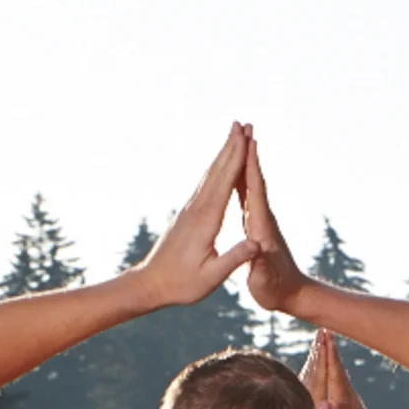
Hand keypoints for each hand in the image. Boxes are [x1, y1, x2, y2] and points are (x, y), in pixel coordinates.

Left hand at [139, 124, 261, 307]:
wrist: (150, 284)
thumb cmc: (181, 284)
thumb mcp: (211, 276)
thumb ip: (234, 258)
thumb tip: (257, 243)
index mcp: (205, 221)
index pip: (224, 184)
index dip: (236, 159)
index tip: (244, 138)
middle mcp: (196, 209)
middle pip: (216, 172)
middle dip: (230, 147)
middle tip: (241, 124)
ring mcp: (190, 210)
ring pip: (209, 175)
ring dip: (223, 154)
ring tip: (233, 136)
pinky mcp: (187, 215)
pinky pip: (205, 186)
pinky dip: (215, 170)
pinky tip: (219, 166)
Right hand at [238, 131, 310, 313]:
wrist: (293, 295)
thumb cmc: (276, 290)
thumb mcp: (264, 280)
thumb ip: (259, 264)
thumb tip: (257, 250)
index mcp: (262, 228)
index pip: (256, 191)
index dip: (251, 167)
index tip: (248, 143)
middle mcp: (263, 219)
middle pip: (255, 180)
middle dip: (248, 153)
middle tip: (243, 126)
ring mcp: (260, 221)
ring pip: (250, 185)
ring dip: (244, 161)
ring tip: (239, 139)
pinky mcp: (257, 226)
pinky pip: (246, 196)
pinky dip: (240, 180)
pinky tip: (234, 171)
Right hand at [317, 331, 379, 408]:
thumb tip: (329, 405)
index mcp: (342, 401)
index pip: (334, 375)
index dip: (329, 357)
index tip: (324, 340)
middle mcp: (346, 394)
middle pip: (336, 366)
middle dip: (329, 348)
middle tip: (323, 328)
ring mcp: (347, 395)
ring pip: (337, 368)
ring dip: (331, 351)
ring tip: (325, 335)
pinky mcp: (346, 398)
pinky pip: (337, 374)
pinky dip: (332, 361)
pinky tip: (330, 355)